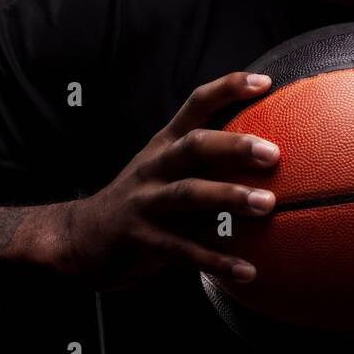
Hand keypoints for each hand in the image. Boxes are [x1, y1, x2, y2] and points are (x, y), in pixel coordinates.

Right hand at [59, 71, 278, 290]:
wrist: (80, 238)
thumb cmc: (142, 199)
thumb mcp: (164, 168)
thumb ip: (205, 158)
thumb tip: (270, 148)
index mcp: (164, 145)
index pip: (196, 104)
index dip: (228, 89)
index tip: (265, 83)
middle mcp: (155, 167)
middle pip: (194, 146)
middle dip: (234, 146)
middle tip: (273, 153)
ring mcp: (146, 203)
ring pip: (189, 194)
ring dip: (229, 197)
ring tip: (267, 204)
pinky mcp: (142, 241)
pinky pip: (183, 250)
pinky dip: (216, 261)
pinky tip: (247, 270)